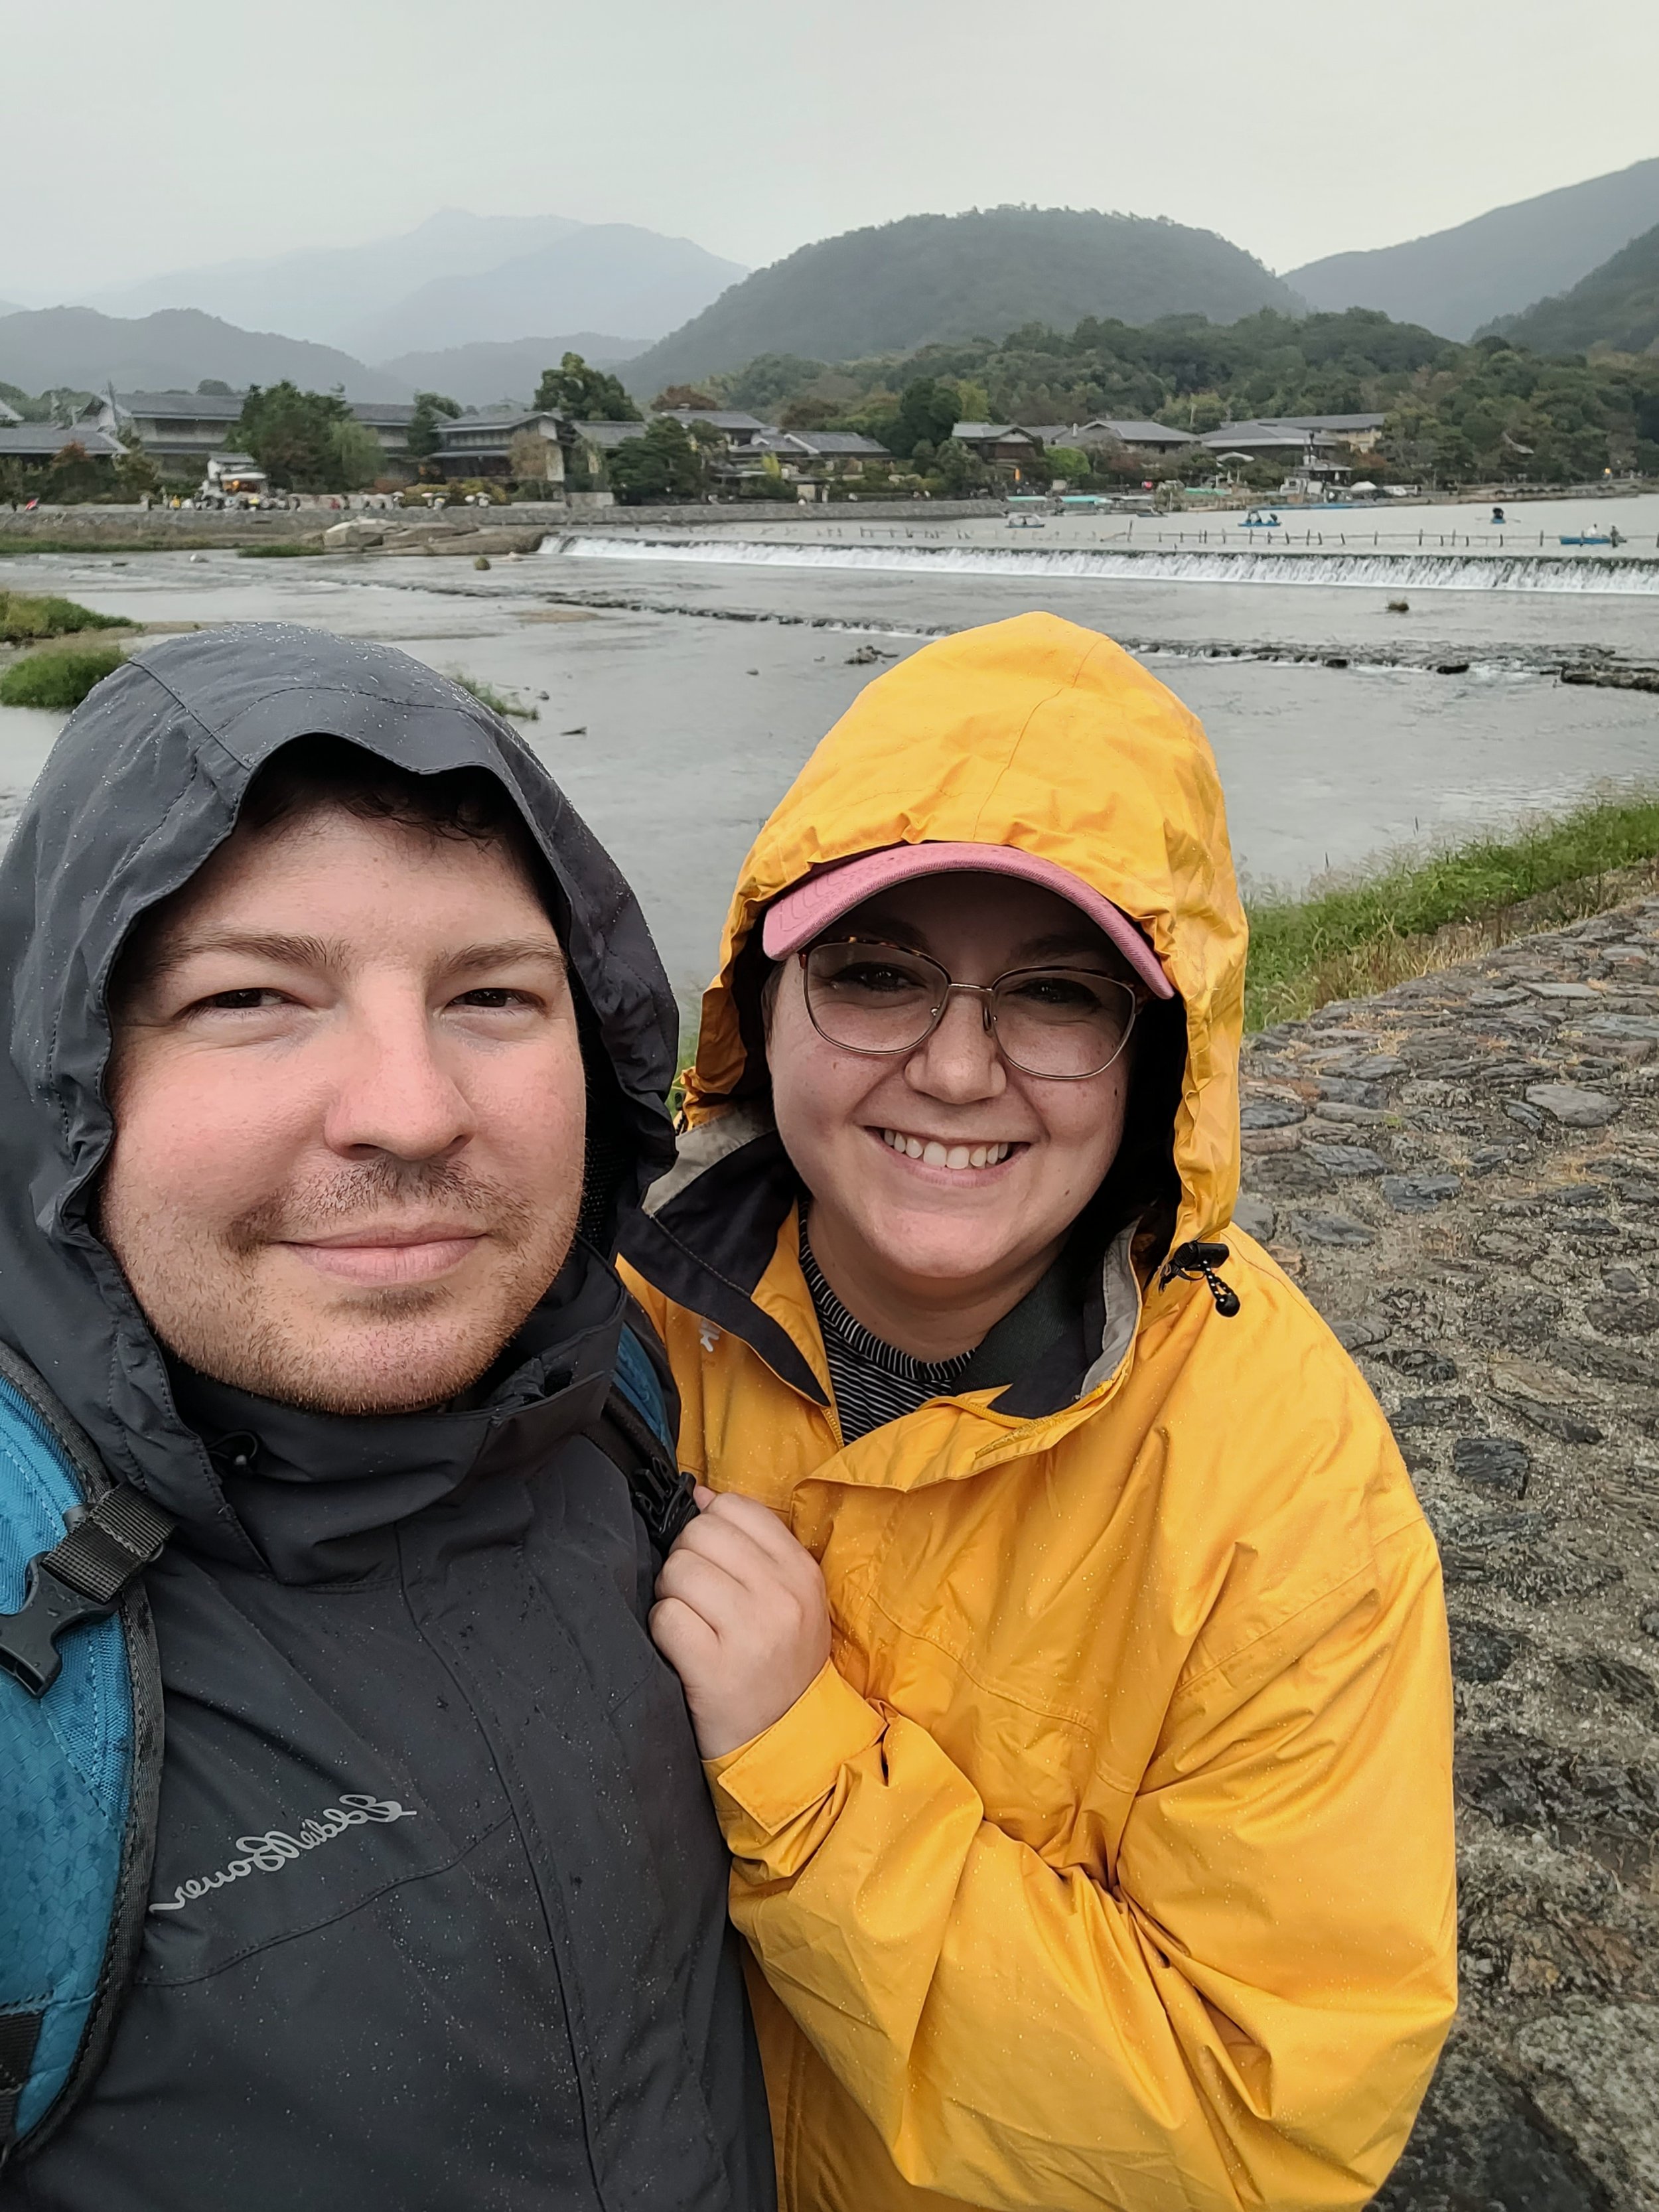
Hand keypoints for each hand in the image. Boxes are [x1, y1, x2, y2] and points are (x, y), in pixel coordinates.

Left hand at [651, 1486, 831, 1758]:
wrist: (785, 1743)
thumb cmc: (778, 1664)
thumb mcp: (789, 1599)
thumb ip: (751, 1543)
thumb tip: (699, 1493)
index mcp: (801, 1572)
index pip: (736, 1508)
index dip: (709, 1524)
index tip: (712, 1557)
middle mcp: (780, 1597)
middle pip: (699, 1534)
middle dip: (684, 1560)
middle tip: (696, 1596)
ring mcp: (749, 1632)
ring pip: (677, 1571)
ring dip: (671, 1596)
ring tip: (691, 1622)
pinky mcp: (714, 1669)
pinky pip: (665, 1618)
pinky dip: (662, 1631)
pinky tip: (681, 1648)